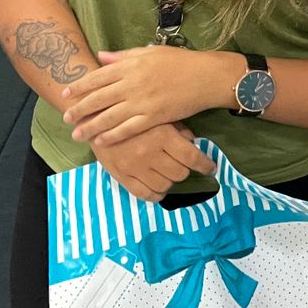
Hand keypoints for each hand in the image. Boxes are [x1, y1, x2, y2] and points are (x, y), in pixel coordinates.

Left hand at [63, 47, 241, 144]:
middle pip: (98, 99)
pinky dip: (112, 135)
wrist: (205, 77)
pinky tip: (101, 141)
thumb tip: (100, 57)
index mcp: (130, 65)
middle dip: (79, 110)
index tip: (65, 94)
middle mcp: (132, 83)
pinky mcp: (154, 117)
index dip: (79, 87)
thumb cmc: (179, 62)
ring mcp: (142, 102)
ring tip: (77, 134)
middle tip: (66, 118)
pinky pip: (128, 128)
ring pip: (109, 117)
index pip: (97, 77)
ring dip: (90, 127)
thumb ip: (123, 56)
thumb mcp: (150, 52)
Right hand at [92, 122, 215, 201]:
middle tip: (184, 164)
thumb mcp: (159, 115)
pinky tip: (159, 188)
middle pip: (180, 173)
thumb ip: (178, 129)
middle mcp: (150, 154)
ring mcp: (135, 167)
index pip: (192, 158)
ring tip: (169, 172)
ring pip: (165, 185)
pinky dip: (156, 194)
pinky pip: (144, 194)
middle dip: (186, 169)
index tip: (211, 167)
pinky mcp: (121, 176)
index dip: (205, 165)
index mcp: (163, 136)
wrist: (95, 117)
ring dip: (171, 180)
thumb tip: (192, 143)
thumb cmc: (132, 113)